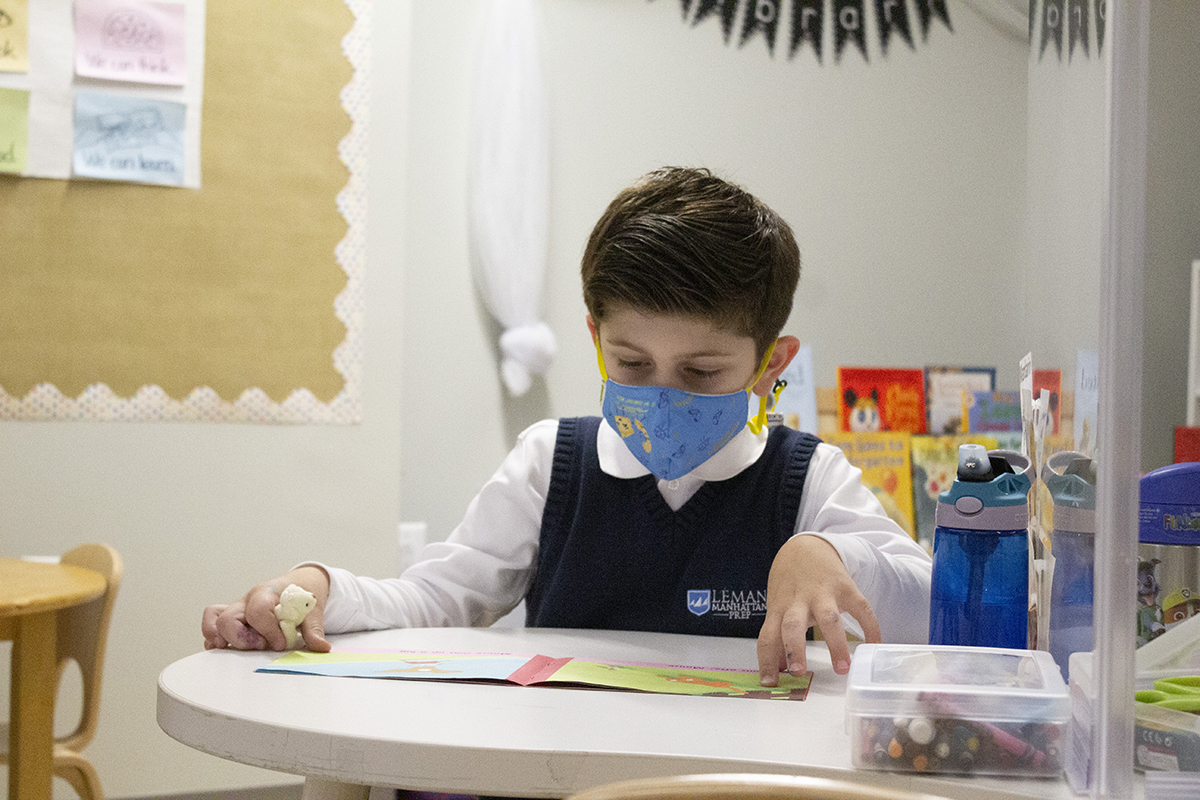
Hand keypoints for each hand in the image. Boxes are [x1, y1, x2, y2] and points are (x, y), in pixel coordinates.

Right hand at [201, 566, 331, 651]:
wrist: (301, 582)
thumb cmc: (303, 594)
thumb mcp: (313, 608)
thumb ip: (314, 628)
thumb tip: (321, 647)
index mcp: (267, 593)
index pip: (258, 611)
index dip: (268, 631)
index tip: (281, 643)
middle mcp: (247, 600)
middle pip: (228, 619)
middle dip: (243, 639)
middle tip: (262, 646)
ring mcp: (238, 608)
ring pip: (214, 619)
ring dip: (223, 638)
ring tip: (239, 649)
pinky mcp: (234, 617)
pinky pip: (212, 624)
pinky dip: (214, 638)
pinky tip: (225, 649)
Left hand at [757, 535, 879, 685]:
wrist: (807, 546)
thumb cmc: (790, 584)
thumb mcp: (779, 606)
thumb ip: (778, 636)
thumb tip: (778, 671)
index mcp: (779, 608)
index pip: (768, 636)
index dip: (767, 660)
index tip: (769, 683)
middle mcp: (798, 601)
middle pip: (792, 625)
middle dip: (794, 649)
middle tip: (798, 672)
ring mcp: (823, 593)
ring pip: (828, 618)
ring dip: (835, 644)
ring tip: (843, 669)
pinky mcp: (846, 588)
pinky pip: (861, 609)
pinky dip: (870, 627)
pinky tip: (875, 645)